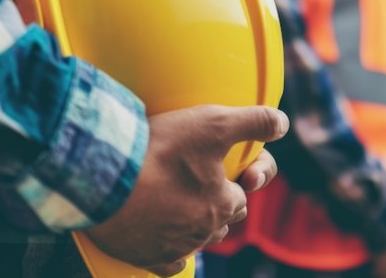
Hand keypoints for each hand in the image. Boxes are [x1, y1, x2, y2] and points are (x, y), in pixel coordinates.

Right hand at [83, 105, 288, 276]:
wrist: (102, 178)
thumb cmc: (159, 150)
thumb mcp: (214, 123)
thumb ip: (254, 122)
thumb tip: (283, 124)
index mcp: (224, 204)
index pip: (242, 196)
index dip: (239, 179)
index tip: (225, 168)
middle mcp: (204, 232)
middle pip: (222, 221)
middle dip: (217, 203)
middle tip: (198, 181)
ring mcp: (174, 247)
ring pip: (197, 240)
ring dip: (195, 224)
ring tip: (178, 201)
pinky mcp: (146, 257)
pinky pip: (168, 263)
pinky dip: (171, 252)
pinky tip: (164, 237)